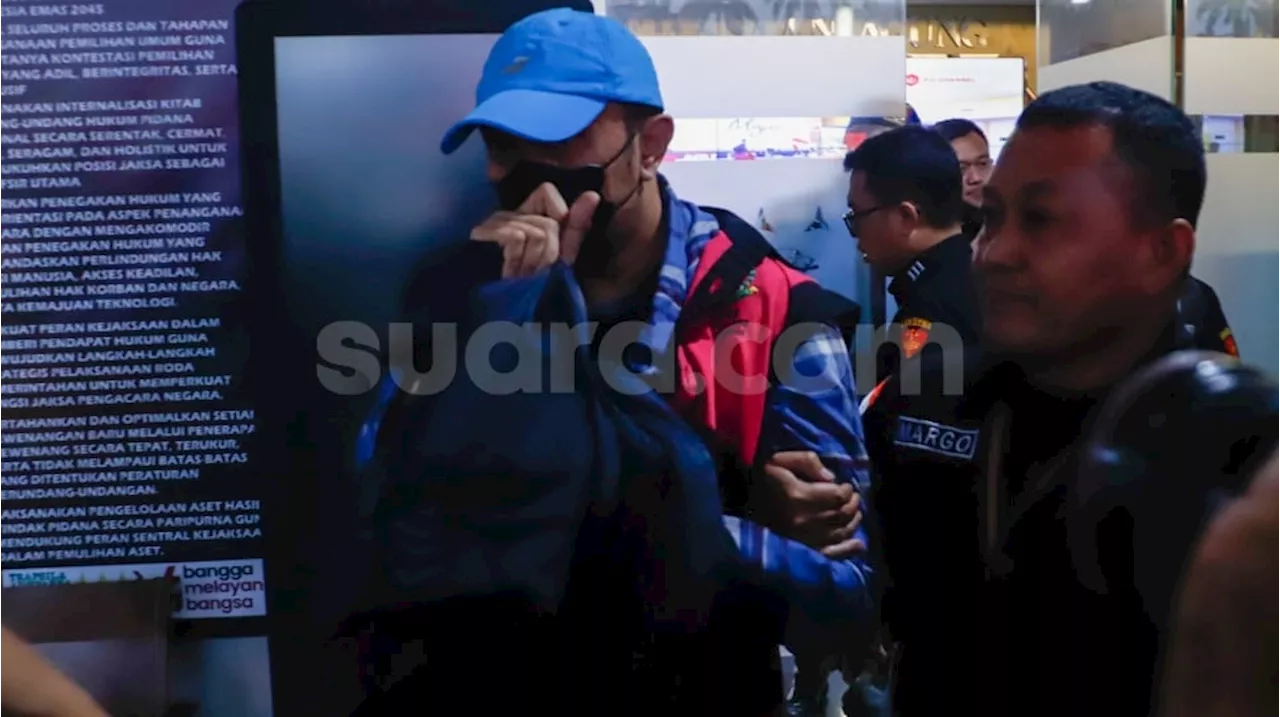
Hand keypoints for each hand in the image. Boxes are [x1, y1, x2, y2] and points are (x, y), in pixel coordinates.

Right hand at [470, 182, 600, 277]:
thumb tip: (592, 195)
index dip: (559, 216)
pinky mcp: (481, 232)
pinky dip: (518, 259)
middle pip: (549, 223)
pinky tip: (509, 273)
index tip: (555, 250)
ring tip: (521, 277)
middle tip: (534, 274)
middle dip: (550, 254)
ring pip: (538, 232)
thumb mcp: (560, 258)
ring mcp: (495, 221)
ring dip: (534, 262)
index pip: (546, 191)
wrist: (501, 311)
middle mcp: (511, 213)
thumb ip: (576, 228)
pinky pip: (517, 236)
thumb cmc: (533, 284)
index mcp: (529, 214)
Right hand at [755, 451, 864, 558]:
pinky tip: (858, 544)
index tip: (846, 485)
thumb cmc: (760, 475)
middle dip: (852, 504)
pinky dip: (847, 550)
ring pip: (840, 533)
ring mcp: (803, 538)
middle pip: (841, 514)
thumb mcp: (781, 459)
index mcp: (799, 496)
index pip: (837, 495)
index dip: (847, 490)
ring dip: (853, 522)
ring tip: (854, 512)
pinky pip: (830, 554)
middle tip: (853, 497)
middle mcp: (804, 520)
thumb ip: (807, 462)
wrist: (737, 498)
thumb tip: (831, 478)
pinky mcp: (800, 549)